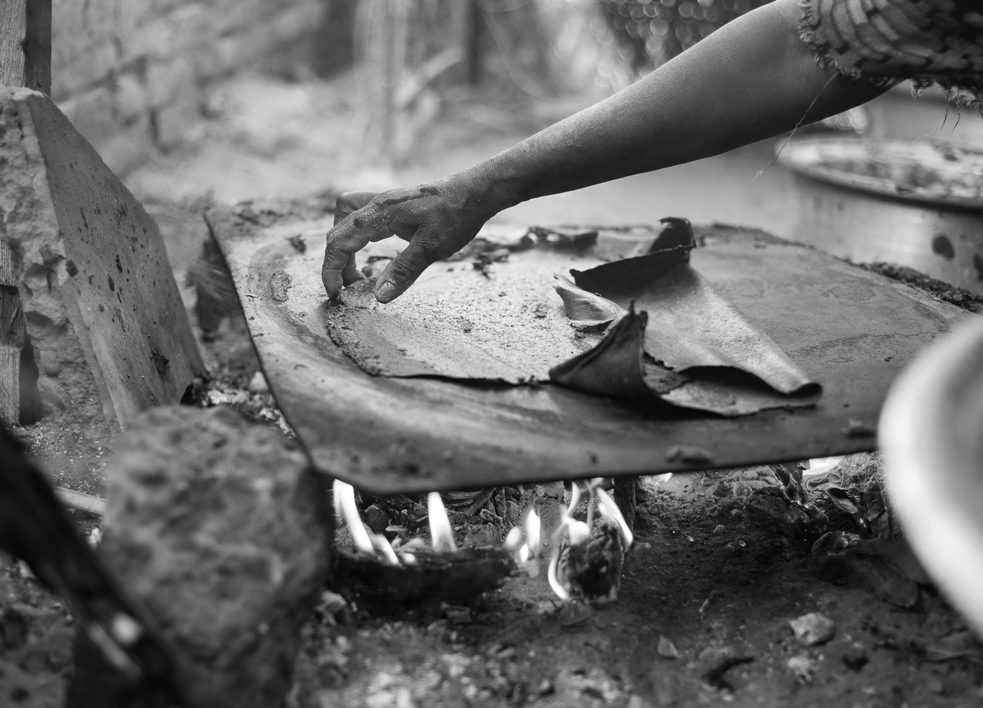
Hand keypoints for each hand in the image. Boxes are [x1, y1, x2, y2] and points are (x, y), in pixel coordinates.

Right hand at [322, 176, 495, 302]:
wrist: (476, 191)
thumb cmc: (456, 215)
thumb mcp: (431, 248)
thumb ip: (403, 271)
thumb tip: (378, 296)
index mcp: (379, 215)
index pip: (339, 243)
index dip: (332, 271)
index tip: (337, 294)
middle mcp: (376, 205)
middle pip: (337, 232)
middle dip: (337, 263)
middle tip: (351, 288)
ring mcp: (384, 201)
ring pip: (345, 218)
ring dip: (344, 244)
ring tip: (359, 269)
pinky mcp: (394, 203)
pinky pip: (361, 214)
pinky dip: (358, 233)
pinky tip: (375, 246)